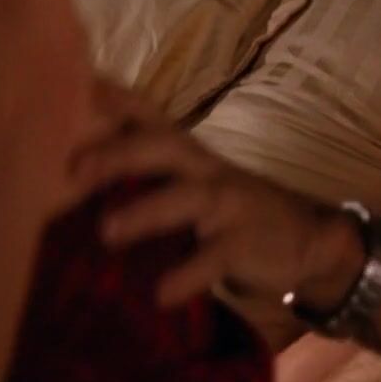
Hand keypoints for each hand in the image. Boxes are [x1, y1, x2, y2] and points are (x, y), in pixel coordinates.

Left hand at [69, 79, 361, 308]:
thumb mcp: (196, 186)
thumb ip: (148, 179)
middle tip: (73, 172)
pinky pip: (216, 257)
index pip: (149, 118)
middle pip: (165, 147)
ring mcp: (231, 204)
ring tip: (108, 230)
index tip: (74, 88)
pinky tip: (162, 293)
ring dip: (148, 211)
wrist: (311, 240)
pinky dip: (188, 274)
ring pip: (190, 197)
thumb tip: (69, 183)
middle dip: (120, 153)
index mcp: (189, 156)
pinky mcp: (246, 242)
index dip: (113, 102)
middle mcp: (207, 170)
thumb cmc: (234, 214)